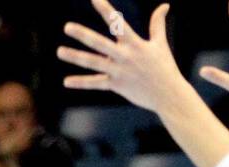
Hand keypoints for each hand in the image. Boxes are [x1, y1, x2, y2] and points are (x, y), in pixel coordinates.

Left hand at [58, 1, 187, 112]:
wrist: (168, 95)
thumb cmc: (165, 68)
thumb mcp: (160, 44)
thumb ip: (158, 24)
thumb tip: (165, 5)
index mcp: (135, 43)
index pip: (117, 23)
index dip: (105, 10)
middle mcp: (125, 56)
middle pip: (100, 43)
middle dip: (83, 35)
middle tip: (67, 27)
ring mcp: (119, 72)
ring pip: (93, 63)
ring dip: (75, 57)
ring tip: (59, 51)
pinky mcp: (117, 86)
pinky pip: (96, 83)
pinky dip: (81, 83)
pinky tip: (66, 82)